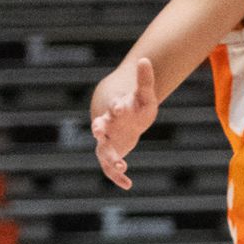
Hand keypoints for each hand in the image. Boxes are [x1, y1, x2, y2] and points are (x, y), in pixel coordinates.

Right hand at [91, 57, 157, 188]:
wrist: (124, 116)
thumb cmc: (135, 104)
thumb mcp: (144, 94)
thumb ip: (145, 79)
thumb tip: (145, 59)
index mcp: (115, 109)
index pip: (113, 106)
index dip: (116, 106)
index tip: (120, 106)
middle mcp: (106, 125)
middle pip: (99, 127)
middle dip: (99, 129)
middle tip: (98, 130)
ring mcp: (106, 140)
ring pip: (103, 151)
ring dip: (110, 158)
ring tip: (122, 166)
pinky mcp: (109, 153)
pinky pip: (110, 168)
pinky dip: (117, 176)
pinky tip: (128, 184)